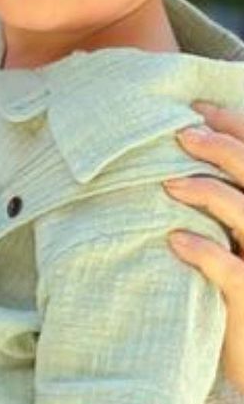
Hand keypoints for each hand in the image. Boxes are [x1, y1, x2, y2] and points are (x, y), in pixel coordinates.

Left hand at [167, 102, 243, 389]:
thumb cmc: (235, 296)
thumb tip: (168, 165)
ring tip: (168, 184)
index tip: (195, 107)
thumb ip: (219, 206)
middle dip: (222, 148)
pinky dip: (204, 251)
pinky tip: (174, 240)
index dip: (234, 127)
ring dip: (208, 193)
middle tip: (180, 134)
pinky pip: (232, 271)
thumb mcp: (232, 244)